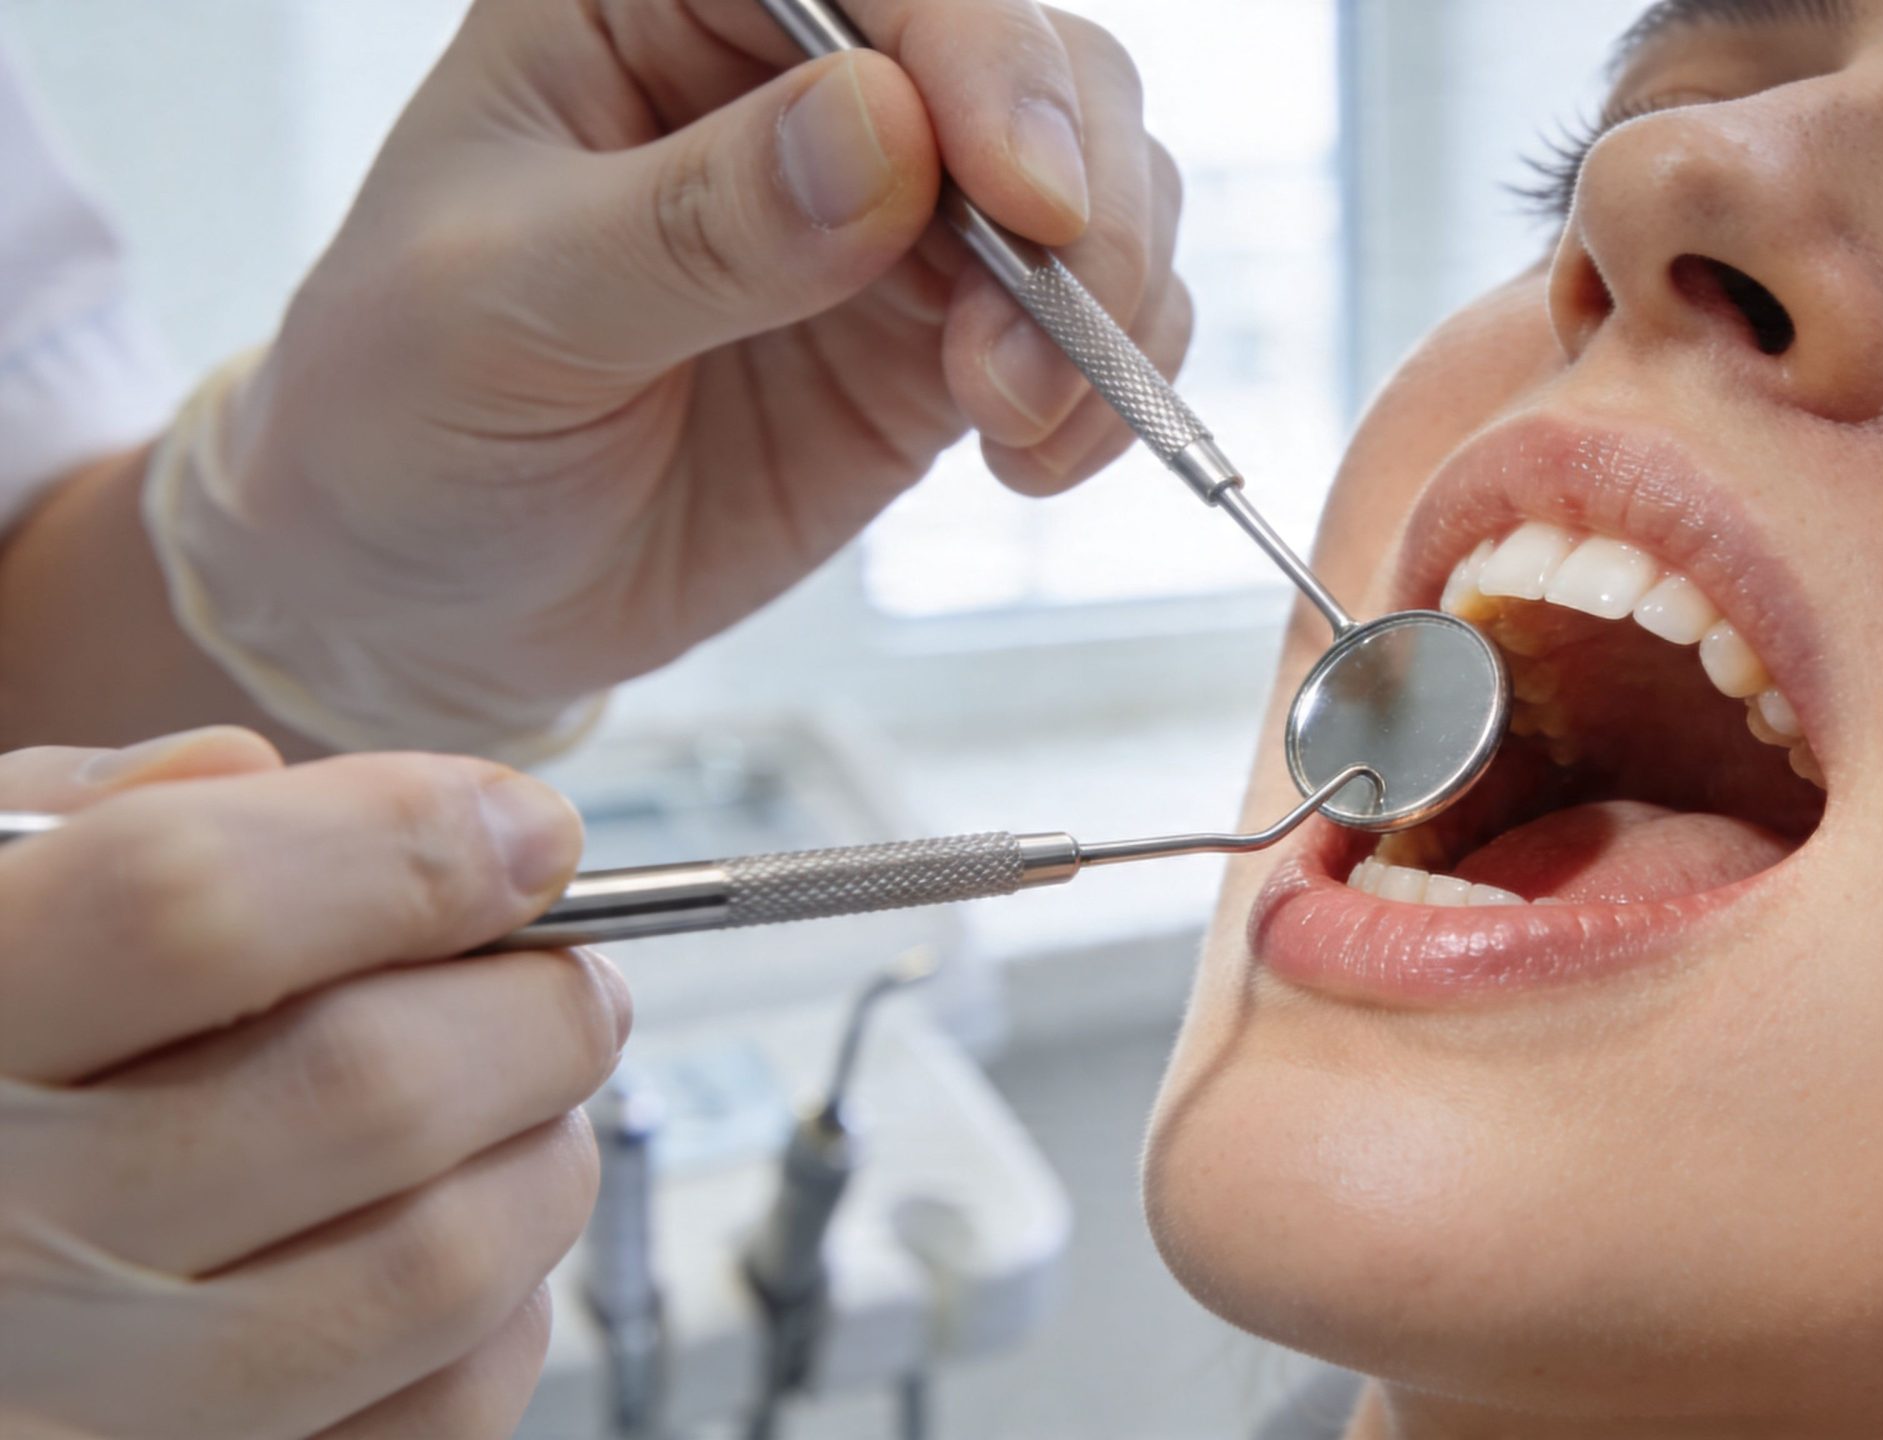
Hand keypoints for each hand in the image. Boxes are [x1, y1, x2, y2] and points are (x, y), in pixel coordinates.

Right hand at [0, 729, 625, 1438]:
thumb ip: (88, 827)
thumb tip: (270, 781)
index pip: (191, 910)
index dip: (405, 846)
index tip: (529, 828)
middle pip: (362, 1088)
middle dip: (536, 1007)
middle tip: (573, 978)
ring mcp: (87, 1402)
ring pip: (432, 1266)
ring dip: (541, 1158)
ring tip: (527, 1104)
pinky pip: (434, 1410)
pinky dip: (503, 1314)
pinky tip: (456, 1237)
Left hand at [196, 0, 1183, 739]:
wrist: (425, 590)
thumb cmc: (405, 411)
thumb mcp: (503, 309)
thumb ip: (694, 225)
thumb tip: (886, 137)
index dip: (980, 57)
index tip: (1024, 198)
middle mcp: (794, 73)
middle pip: (1028, 54)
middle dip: (1080, 190)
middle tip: (1047, 339)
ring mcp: (889, 206)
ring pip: (1095, 177)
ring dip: (1107, 297)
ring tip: (1022, 419)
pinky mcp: (940, 331)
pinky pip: (1088, 321)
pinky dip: (1107, 384)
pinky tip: (1038, 456)